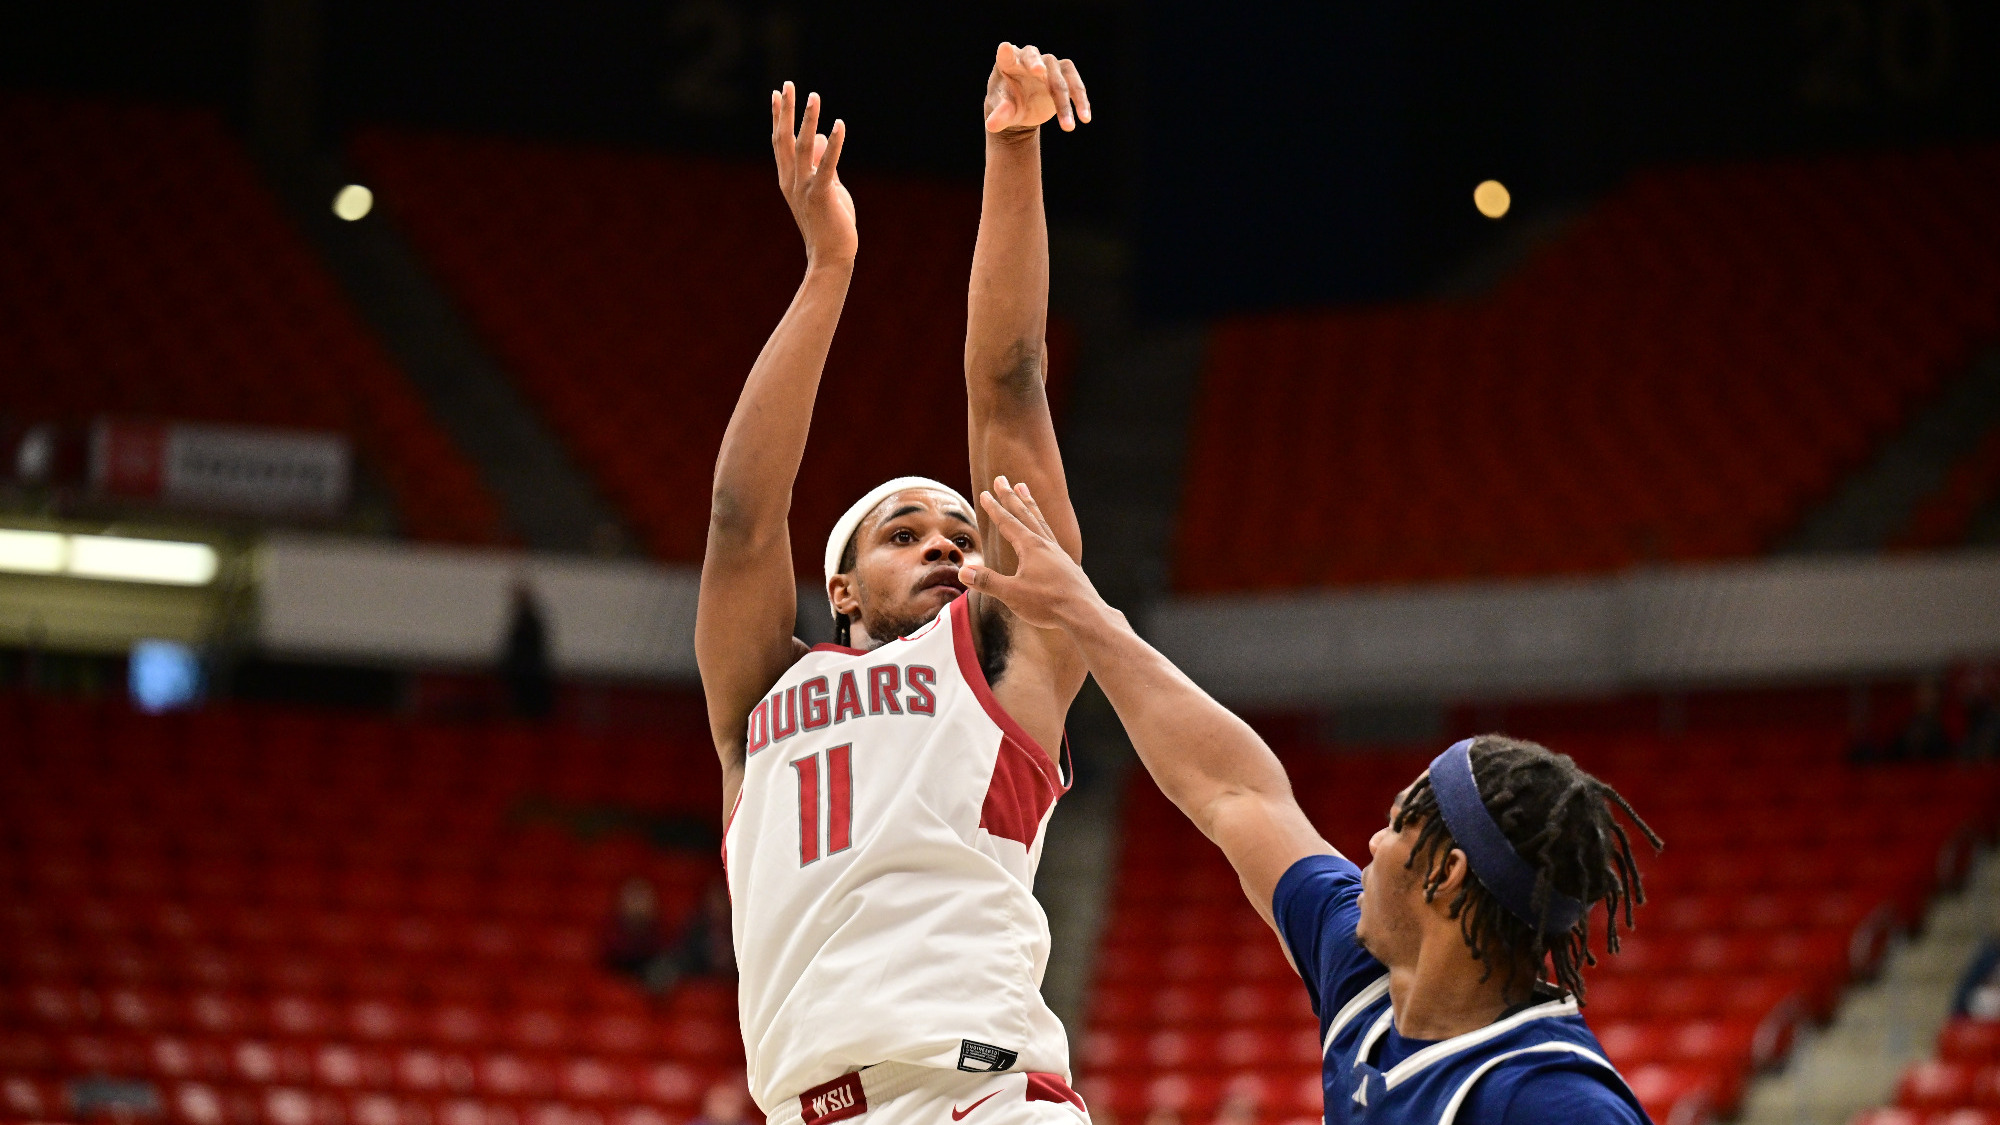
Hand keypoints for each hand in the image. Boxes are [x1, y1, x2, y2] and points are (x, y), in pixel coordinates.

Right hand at [771, 82, 855, 266]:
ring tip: (813, 96)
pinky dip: (833, 144)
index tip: (776, 93)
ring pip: (802, 147)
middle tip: (787, 84)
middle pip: (783, 139)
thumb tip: (818, 137)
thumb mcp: (826, 188)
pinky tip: (839, 124)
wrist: (830, 257)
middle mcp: (791, 181)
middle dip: (785, 111)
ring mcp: (804, 188)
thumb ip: (822, 162)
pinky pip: (827, 165)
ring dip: (807, 119)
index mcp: (788, 179)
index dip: (777, 117)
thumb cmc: (829, 224)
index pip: (779, 142)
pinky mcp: (821, 195)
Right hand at [959, 476, 1101, 630]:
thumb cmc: (1049, 603)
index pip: (1008, 523)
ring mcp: (1058, 553)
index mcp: (1031, 547)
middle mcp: (1046, 545)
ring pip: (1041, 521)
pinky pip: (1051, 536)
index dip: (994, 508)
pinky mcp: (1066, 565)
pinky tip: (1042, 532)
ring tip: (1024, 489)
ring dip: (1030, 505)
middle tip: (1001, 479)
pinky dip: (1043, 526)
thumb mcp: (1012, 594)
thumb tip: (963, 572)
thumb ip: (988, 581)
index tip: (985, 493)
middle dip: (1011, 497)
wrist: (1084, 614)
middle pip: (1025, 514)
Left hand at [984, 43, 1091, 134]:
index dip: (1006, 53)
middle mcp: (1029, 59)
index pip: (1006, 56)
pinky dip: (1080, 101)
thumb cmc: (1006, 106)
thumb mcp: (1001, 112)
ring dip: (1065, 101)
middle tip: (1038, 71)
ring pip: (1060, 77)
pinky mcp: (1064, 75)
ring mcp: (1049, 65)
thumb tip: (991, 125)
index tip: (1005, 49)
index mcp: (1008, 63)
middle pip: (1034, 57)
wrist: (1021, 110)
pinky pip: (1075, 85)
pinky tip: (1085, 118)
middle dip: (1036, 63)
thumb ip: (999, 115)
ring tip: (1068, 126)